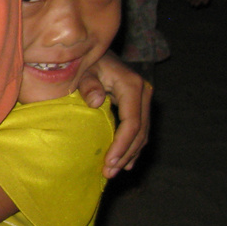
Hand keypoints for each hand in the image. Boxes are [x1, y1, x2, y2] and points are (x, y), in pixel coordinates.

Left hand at [78, 51, 150, 175]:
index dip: (122, 144)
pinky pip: (139, 129)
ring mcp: (143, 99)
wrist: (93, 53)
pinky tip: (125, 162)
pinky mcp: (138, 104)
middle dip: (125, 154)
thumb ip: (88, 84)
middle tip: (109, 173)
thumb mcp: (84, 70)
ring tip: (113, 172)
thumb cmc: (85, 62)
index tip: (109, 161)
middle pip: (140, 131)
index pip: (132, 122)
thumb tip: (96, 101)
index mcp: (132, 85)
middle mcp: (143, 92)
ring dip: (129, 154)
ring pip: (142, 133)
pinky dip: (132, 146)